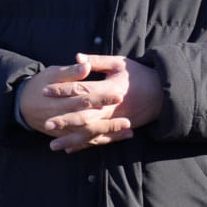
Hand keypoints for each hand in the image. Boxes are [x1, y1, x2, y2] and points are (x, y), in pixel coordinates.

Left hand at [35, 54, 163, 153]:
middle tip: (46, 124)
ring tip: (53, 145)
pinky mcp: (118, 129)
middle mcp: (111, 108)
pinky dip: (85, 145)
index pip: (82, 89)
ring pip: (90, 133)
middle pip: (84, 116)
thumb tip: (77, 58)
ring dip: (71, 139)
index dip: (62, 90)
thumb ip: (97, 61)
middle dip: (64, 121)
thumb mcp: (119, 63)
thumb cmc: (139, 75)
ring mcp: (115, 121)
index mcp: (109, 89)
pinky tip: (70, 148)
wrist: (162, 93)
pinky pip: (99, 140)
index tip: (44, 91)